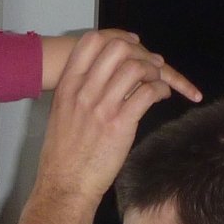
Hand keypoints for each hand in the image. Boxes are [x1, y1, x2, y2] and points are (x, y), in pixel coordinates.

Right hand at [17, 30, 173, 223]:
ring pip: (136, 68)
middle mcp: (84, 92)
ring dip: (153, 72)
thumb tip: (99, 79)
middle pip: (117, 48)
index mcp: (68, 87)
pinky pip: (147, 93)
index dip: (115, 38)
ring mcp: (102, 107)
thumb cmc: (63, 155)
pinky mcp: (120, 124)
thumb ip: (78, 93)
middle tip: (149, 66)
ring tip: (157, 82)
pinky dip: (160, 90)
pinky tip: (161, 96)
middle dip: (139, 53)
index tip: (129, 47)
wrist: (65, 185)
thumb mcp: (62, 115)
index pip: (90, 42)